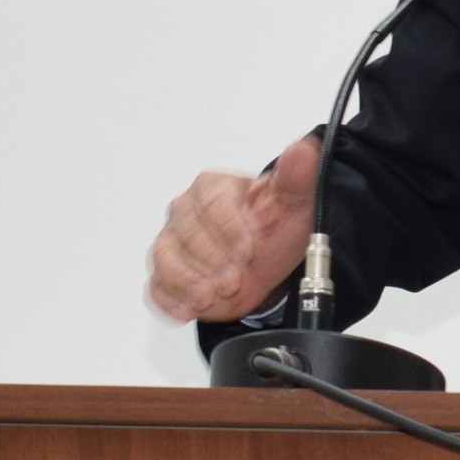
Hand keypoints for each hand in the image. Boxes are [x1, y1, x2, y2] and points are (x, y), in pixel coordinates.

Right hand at [146, 134, 321, 322]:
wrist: (268, 263)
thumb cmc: (275, 228)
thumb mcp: (293, 204)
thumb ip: (296, 178)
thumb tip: (302, 151)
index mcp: (213, 187)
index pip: (211, 203)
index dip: (229, 230)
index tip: (249, 250)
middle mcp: (186, 211)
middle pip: (188, 234)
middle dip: (212, 261)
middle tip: (234, 279)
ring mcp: (173, 242)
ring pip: (166, 259)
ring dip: (190, 281)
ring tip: (212, 295)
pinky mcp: (167, 273)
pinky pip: (157, 286)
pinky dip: (170, 300)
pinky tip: (188, 309)